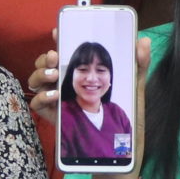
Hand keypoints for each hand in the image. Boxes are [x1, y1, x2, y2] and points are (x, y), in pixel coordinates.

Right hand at [28, 36, 155, 126]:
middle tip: (54, 56)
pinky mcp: (52, 115)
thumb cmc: (125, 115)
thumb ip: (139, 64)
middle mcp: (64, 82)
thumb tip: (144, 40)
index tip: (58, 31)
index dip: (58, 38)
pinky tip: (56, 95)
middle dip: (45, 57)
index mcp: (80, 71)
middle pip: (44, 63)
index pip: (65, 50)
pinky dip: (43, 96)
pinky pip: (38, 103)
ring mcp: (56, 98)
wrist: (120, 147)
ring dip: (41, 73)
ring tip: (53, 74)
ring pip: (36, 79)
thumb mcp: (134, 87)